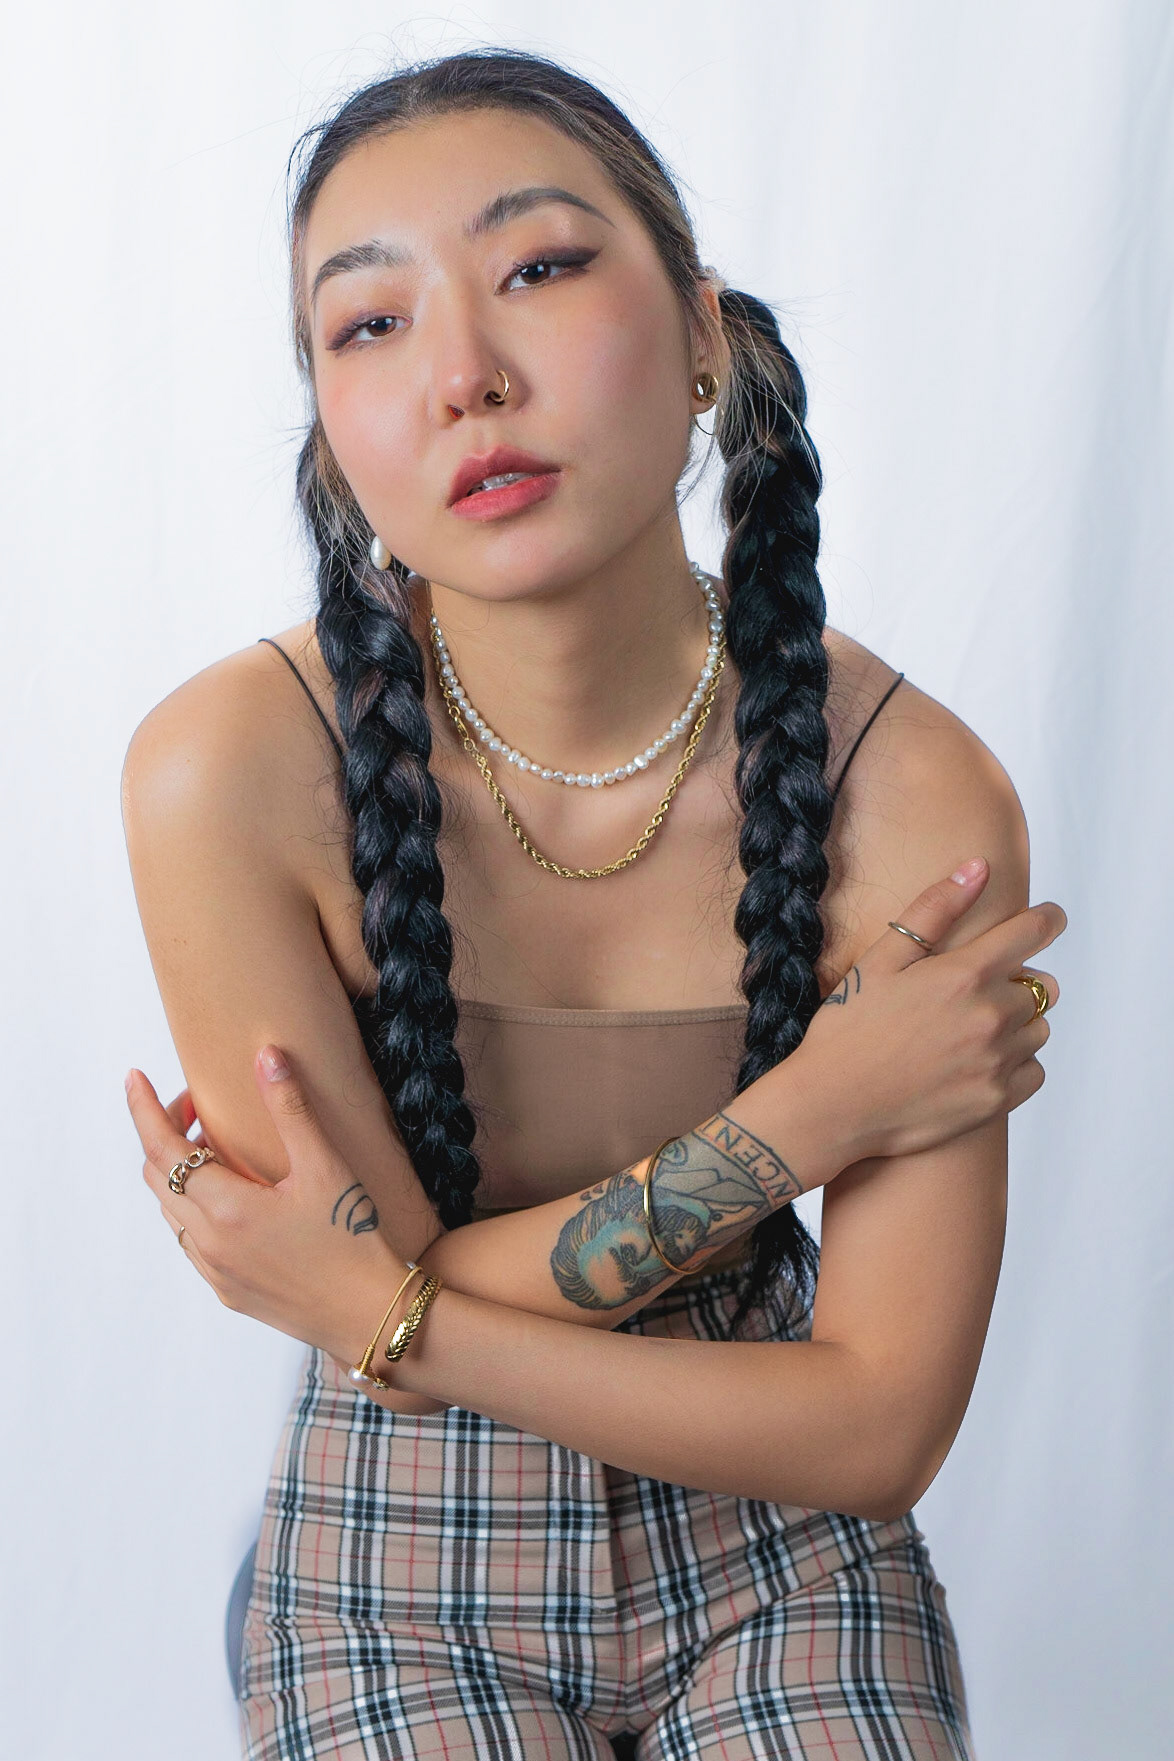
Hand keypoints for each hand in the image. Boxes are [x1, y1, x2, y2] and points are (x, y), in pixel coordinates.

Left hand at [126, 1045, 432, 1381]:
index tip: (133, 1077)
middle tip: (200, 1107)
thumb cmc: (353, 1241)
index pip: (162, 1149)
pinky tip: (234, 1198)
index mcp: (226, 1209)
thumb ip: (291, 1109)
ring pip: (172, 1210)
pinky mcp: (228, 1292)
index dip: (143, 1109)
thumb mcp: (325, 1168)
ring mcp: (215, 1272)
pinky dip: (195, 1207)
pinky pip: (191, 1241)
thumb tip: (266, 1056)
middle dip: (165, 1134)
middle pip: (158, 1177)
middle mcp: (208, 1243)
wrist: (369, 1316)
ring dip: (180, 1172)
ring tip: (219, 1147)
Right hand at [793, 859, 1064, 1161]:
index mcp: (964, 974)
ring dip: (1017, 1025)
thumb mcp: (880, 961)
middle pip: (1041, 985)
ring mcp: (997, 1062)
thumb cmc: (847, 1029)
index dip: (1047, 919)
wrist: (831, 1107)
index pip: (1032, 932)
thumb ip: (933, 910)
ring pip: (1038, 1029)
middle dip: (1018, 981)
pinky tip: (975, 1064)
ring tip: (968, 1032)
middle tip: (975, 993)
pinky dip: (1015, 1065)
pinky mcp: (997, 1100)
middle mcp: (990, 1016)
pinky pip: (1033, 1071)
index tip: (1050, 918)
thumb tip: (978, 867)